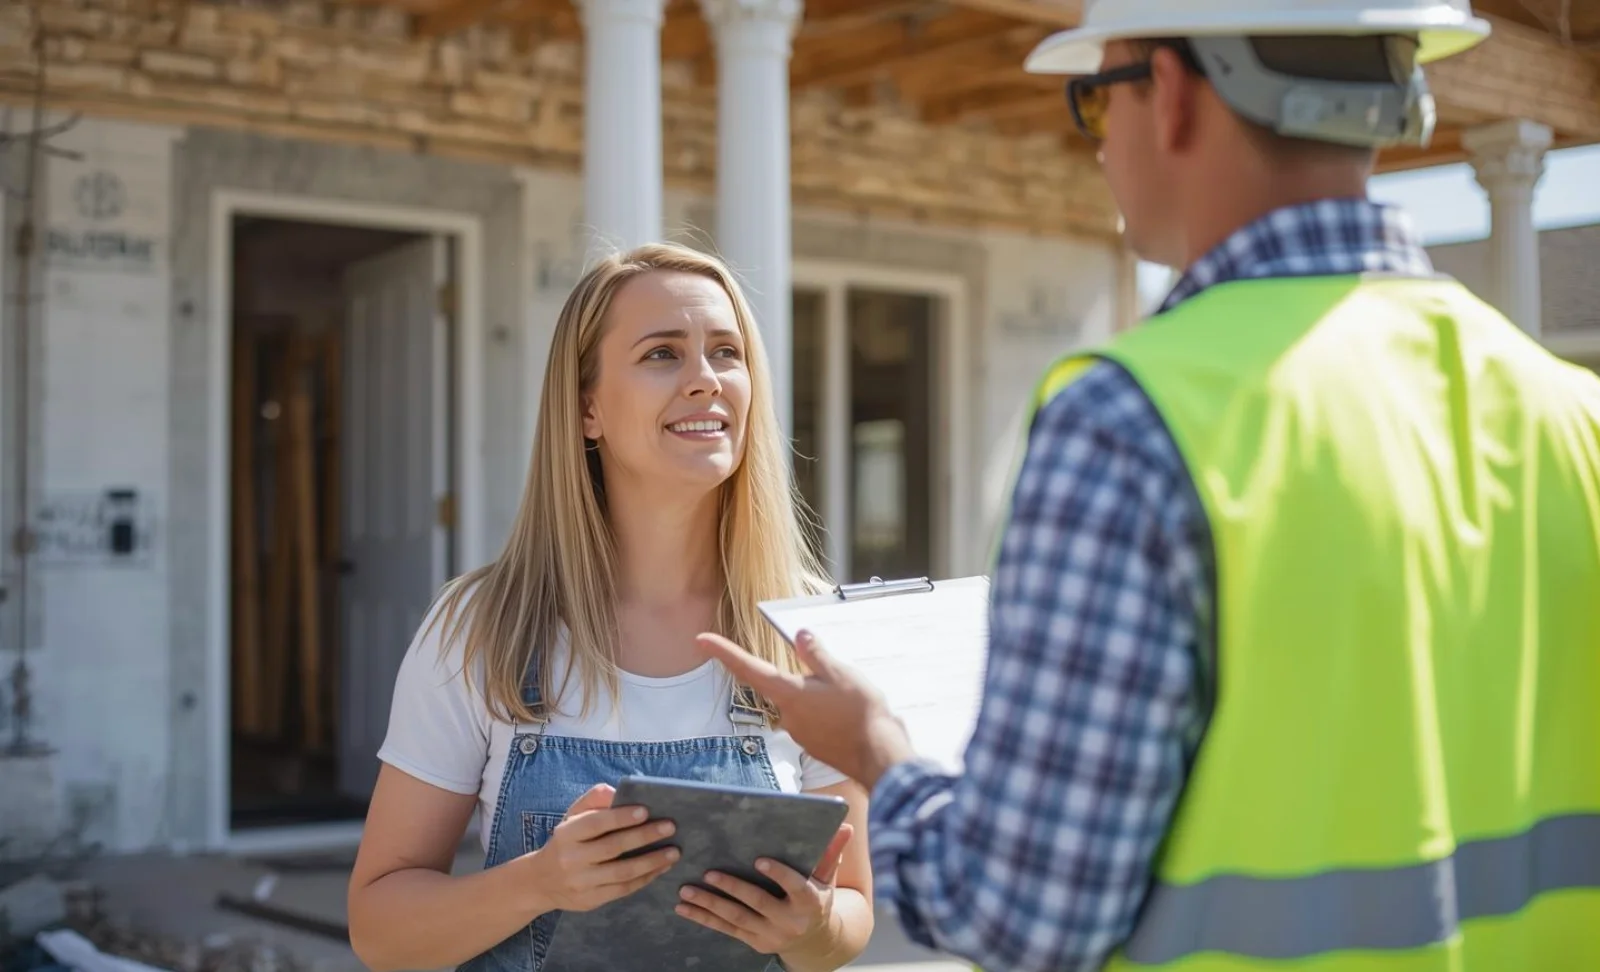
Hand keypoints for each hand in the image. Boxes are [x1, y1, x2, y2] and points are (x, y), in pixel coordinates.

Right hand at [525, 783, 679, 913]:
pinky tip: (661, 868)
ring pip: (622, 872)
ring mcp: (582, 882)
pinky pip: (623, 889)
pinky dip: (645, 878)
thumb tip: (620, 792)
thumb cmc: (568, 841)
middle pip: (613, 847)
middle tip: (670, 827)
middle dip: (644, 836)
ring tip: (674, 852)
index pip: (595, 823)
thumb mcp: (573, 816)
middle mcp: (572, 858)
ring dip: (652, 861)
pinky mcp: (591, 900)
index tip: (646, 811)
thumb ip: (595, 800)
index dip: (621, 817)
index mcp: (567, 833)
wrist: (542, 881)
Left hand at [675, 823, 853, 957]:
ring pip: (737, 919)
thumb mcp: (828, 878)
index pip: (795, 887)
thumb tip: (847, 825)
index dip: (778, 874)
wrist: (817, 941)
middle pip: (759, 904)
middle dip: (733, 888)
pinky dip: (704, 919)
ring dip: (710, 905)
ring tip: (687, 890)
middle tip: (710, 872)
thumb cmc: (819, 898)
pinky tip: (684, 908)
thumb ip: (832, 852)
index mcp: (810, 902)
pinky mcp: (755, 943)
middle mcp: (790, 922)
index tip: (759, 860)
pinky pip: (726, 930)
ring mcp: (770, 935)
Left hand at [696, 631, 914, 786]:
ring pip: (802, 703)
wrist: (881, 757)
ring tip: (851, 696)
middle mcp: (787, 716)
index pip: (748, 668)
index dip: (723, 652)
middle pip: (782, 685)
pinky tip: (850, 713)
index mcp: (789, 694)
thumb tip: (799, 637)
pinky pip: (815, 720)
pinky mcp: (814, 745)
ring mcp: (800, 734)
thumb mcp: (841, 673)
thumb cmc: (862, 714)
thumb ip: (815, 655)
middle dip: (804, 676)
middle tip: (836, 675)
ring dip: (820, 695)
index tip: (701, 640)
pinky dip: (827, 712)